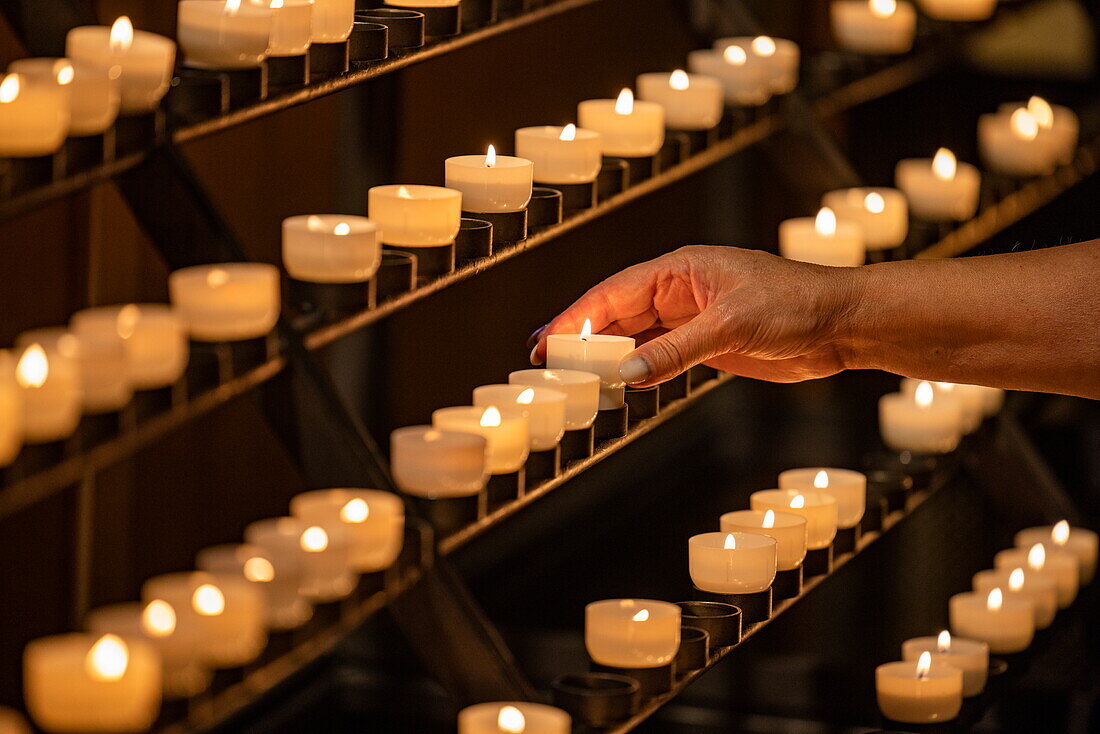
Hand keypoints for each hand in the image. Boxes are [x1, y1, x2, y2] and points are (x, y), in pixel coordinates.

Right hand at [529, 245, 856, 386]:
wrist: (840, 324)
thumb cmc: (796, 303)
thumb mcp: (730, 326)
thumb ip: (675, 351)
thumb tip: (627, 373)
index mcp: (680, 270)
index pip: (613, 293)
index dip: (577, 317)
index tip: (548, 341)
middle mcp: (680, 292)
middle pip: (617, 314)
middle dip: (582, 337)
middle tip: (546, 363)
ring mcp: (691, 318)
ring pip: (635, 337)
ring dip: (606, 356)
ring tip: (572, 376)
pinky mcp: (705, 344)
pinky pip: (658, 355)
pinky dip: (636, 369)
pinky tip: (617, 382)